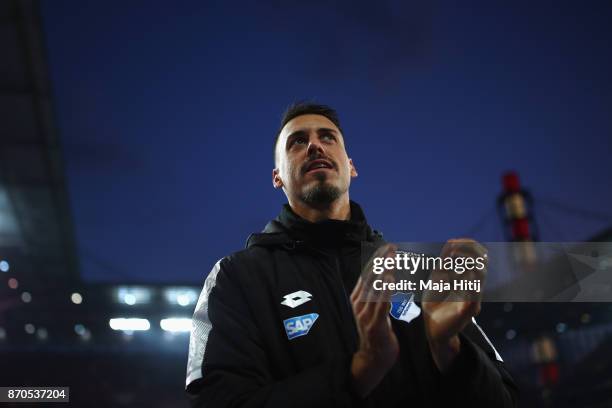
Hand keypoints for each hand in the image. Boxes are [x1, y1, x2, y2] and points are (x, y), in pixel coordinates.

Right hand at [350, 244, 398, 397]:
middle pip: (370, 278)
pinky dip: (386, 292)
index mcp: (358, 298)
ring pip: (375, 289)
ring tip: (392, 259)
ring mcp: (365, 316)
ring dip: (384, 272)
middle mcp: (359, 305)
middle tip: (392, 248)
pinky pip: (380, 306)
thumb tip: (383, 274)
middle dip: (382, 261)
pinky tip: (391, 281)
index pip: (367, 273)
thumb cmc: (377, 331)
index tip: (387, 247)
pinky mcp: (375, 326)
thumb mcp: (373, 308)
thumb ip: (375, 293)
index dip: (377, 259)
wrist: (373, 357)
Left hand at [422, 238, 486, 371]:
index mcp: (468, 278)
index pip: (479, 257)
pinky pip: (473, 293)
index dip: (469, 245)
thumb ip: (445, 263)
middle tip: (452, 250)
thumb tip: (452, 243)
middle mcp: (473, 287)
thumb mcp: (438, 278)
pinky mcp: (468, 310)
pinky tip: (454, 275)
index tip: (452, 242)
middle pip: (483, 263)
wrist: (431, 327)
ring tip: (451, 260)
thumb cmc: (434, 303)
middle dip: (469, 251)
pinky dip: (465, 280)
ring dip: (466, 262)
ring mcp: (473, 298)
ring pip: (480, 275)